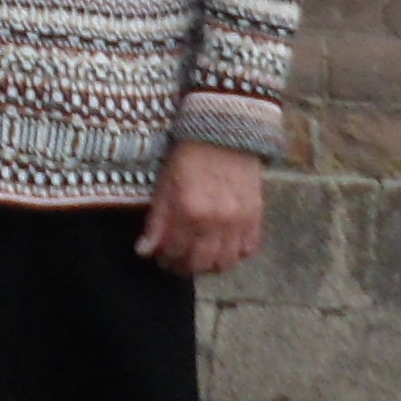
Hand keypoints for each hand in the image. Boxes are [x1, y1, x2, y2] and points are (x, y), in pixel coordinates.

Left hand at [135, 137, 264, 276]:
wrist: (224, 134)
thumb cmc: (189, 157)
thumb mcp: (165, 184)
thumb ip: (156, 221)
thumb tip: (144, 251)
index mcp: (189, 211)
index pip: (174, 252)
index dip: (163, 258)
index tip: (159, 257)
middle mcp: (216, 221)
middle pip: (199, 264)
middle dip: (183, 267)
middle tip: (176, 261)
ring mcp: (239, 221)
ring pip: (225, 263)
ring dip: (209, 265)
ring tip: (198, 256)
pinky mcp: (256, 217)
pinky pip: (248, 250)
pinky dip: (235, 254)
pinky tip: (222, 246)